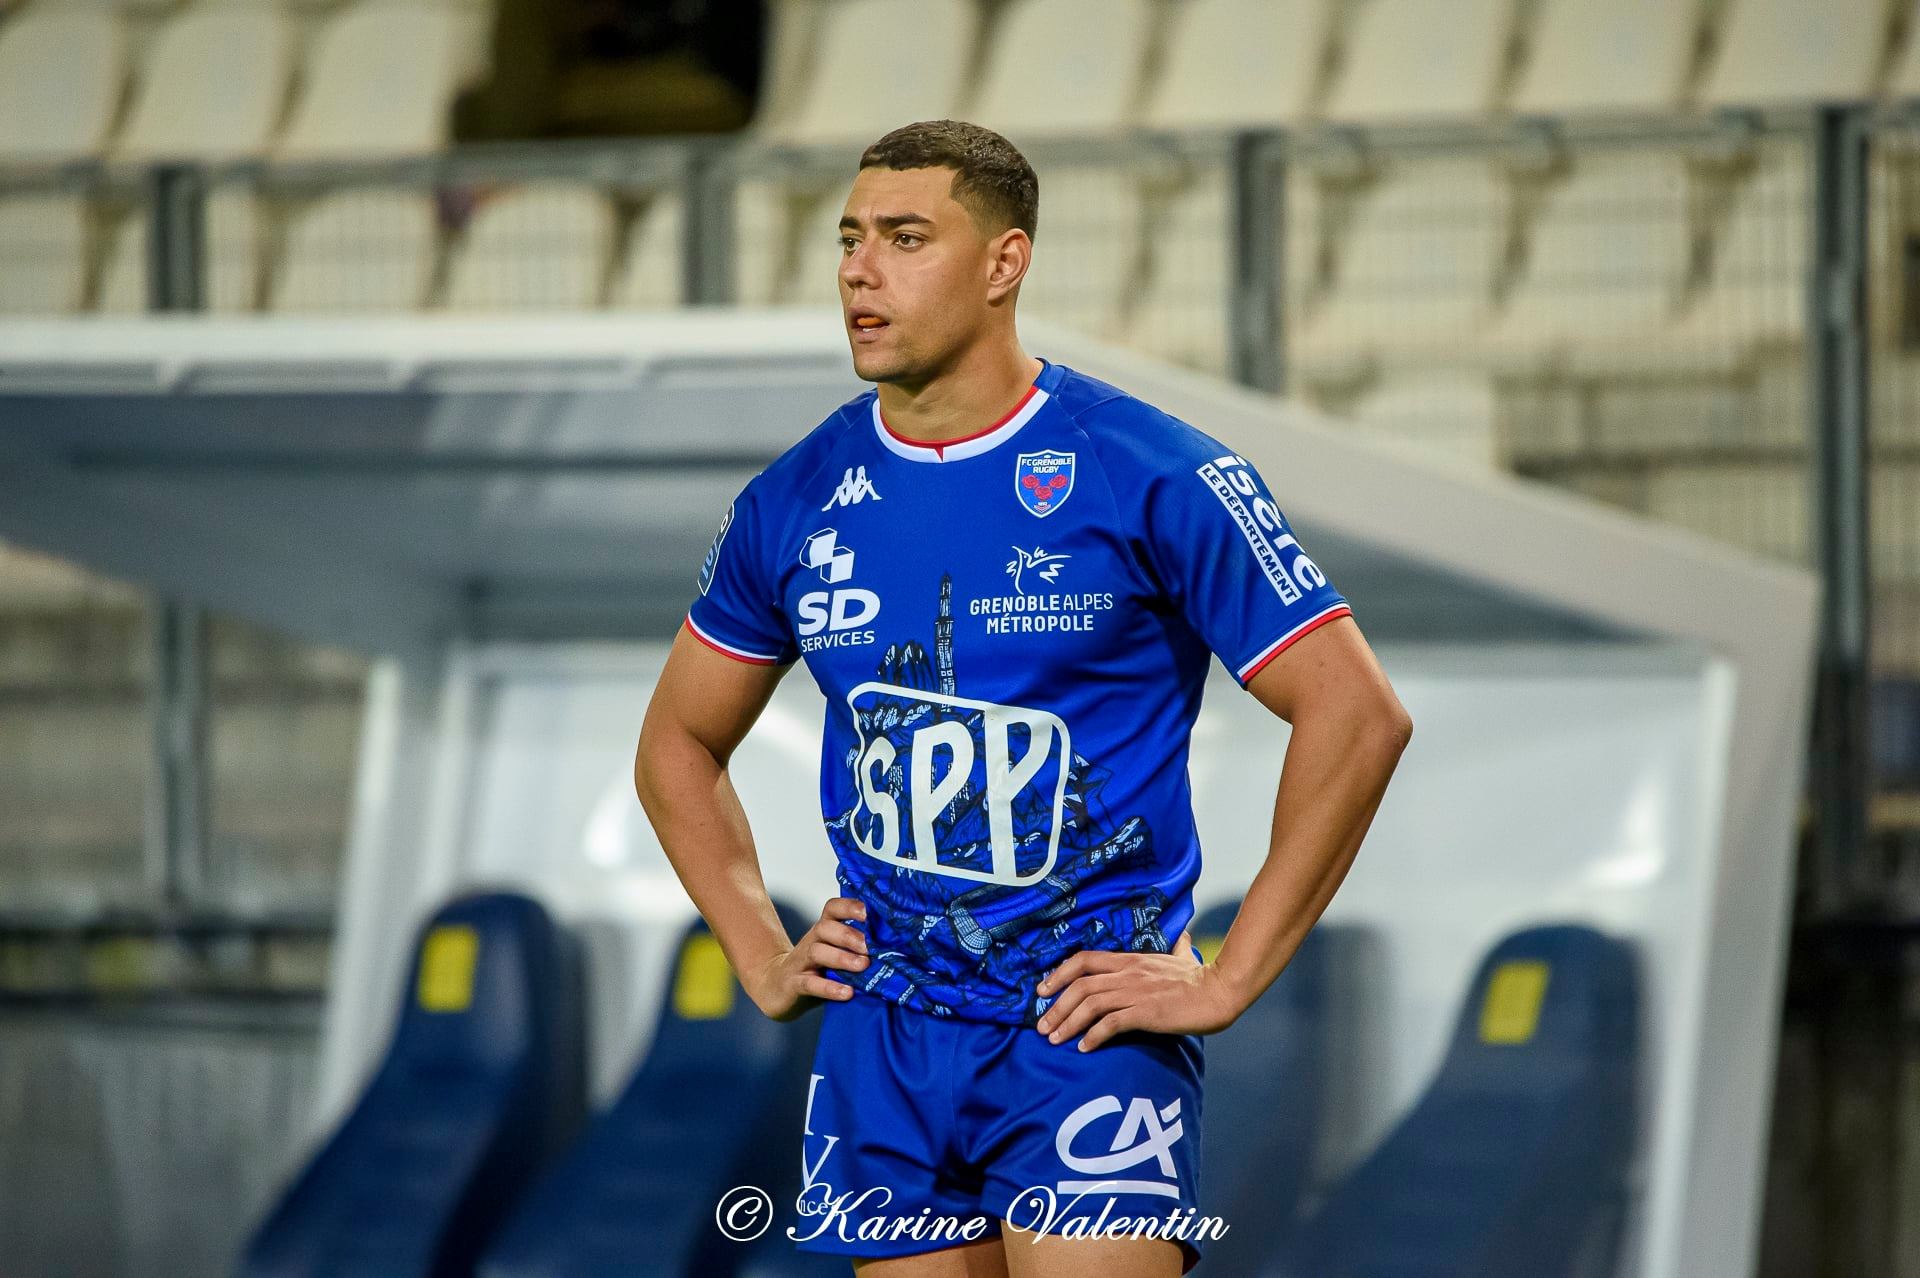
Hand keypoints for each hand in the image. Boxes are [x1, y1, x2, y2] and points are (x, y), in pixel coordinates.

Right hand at [742, 896, 869, 1021]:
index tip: (870, 912)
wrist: (777, 988)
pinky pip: (810, 984)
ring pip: (817, 952)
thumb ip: (859, 951)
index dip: (849, 906)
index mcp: (824, 931)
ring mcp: (801, 962)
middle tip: (870, 947)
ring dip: (842, 958)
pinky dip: (829, 988)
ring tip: (863, 966)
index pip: (833, 909)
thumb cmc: (817, 970)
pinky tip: (847, 992)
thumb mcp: (837, 955)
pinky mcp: (794, 985)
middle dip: (849, 935)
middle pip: (826, 927)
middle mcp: (811, 941)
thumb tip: (897, 951)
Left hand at [1034, 929, 1241, 1050]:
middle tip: (1041, 1027)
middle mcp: (1128, 973)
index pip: (1083, 960)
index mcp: (1130, 960)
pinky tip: (1085, 1048)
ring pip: (1090, 1004)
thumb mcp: (1183, 958)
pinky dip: (1094, 1036)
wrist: (1221, 991)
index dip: (1058, 974)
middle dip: (1055, 1007)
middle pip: (1079, 985)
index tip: (1043, 990)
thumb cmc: (1202, 978)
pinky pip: (1112, 1024)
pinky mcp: (1147, 1013)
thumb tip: (1184, 936)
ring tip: (1055, 1040)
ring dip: (1068, 1023)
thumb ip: (1177, 948)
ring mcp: (1136, 992)